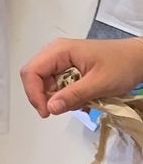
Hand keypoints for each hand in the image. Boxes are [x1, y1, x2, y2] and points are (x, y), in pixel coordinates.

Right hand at [20, 37, 142, 116]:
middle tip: (63, 109)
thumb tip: (50, 108)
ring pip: (46, 84)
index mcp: (59, 51)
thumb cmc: (123, 65)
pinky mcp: (67, 67)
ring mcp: (61, 60)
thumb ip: (73, 95)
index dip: (34, 94)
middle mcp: (55, 53)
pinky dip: (66, 96)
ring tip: (80, 103)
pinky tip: (82, 98)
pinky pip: (57, 85)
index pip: (31, 72)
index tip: (47, 112)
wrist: (140, 58)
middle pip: (35, 78)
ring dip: (59, 98)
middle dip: (46, 97)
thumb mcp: (99, 83)